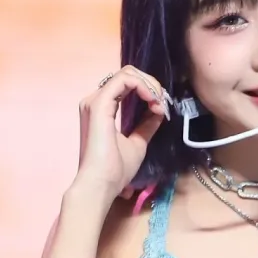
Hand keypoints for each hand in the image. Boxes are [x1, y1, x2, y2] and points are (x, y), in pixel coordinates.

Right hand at [75, 65, 166, 204]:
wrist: (101, 185)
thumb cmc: (115, 169)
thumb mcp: (137, 143)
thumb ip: (146, 125)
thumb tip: (158, 112)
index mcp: (102, 108)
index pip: (126, 84)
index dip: (148, 90)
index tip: (161, 108)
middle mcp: (96, 100)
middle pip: (128, 74)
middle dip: (151, 85)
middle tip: (162, 104)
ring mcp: (95, 100)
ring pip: (126, 73)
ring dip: (149, 85)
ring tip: (159, 104)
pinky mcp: (99, 104)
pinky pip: (124, 80)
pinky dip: (144, 87)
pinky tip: (153, 102)